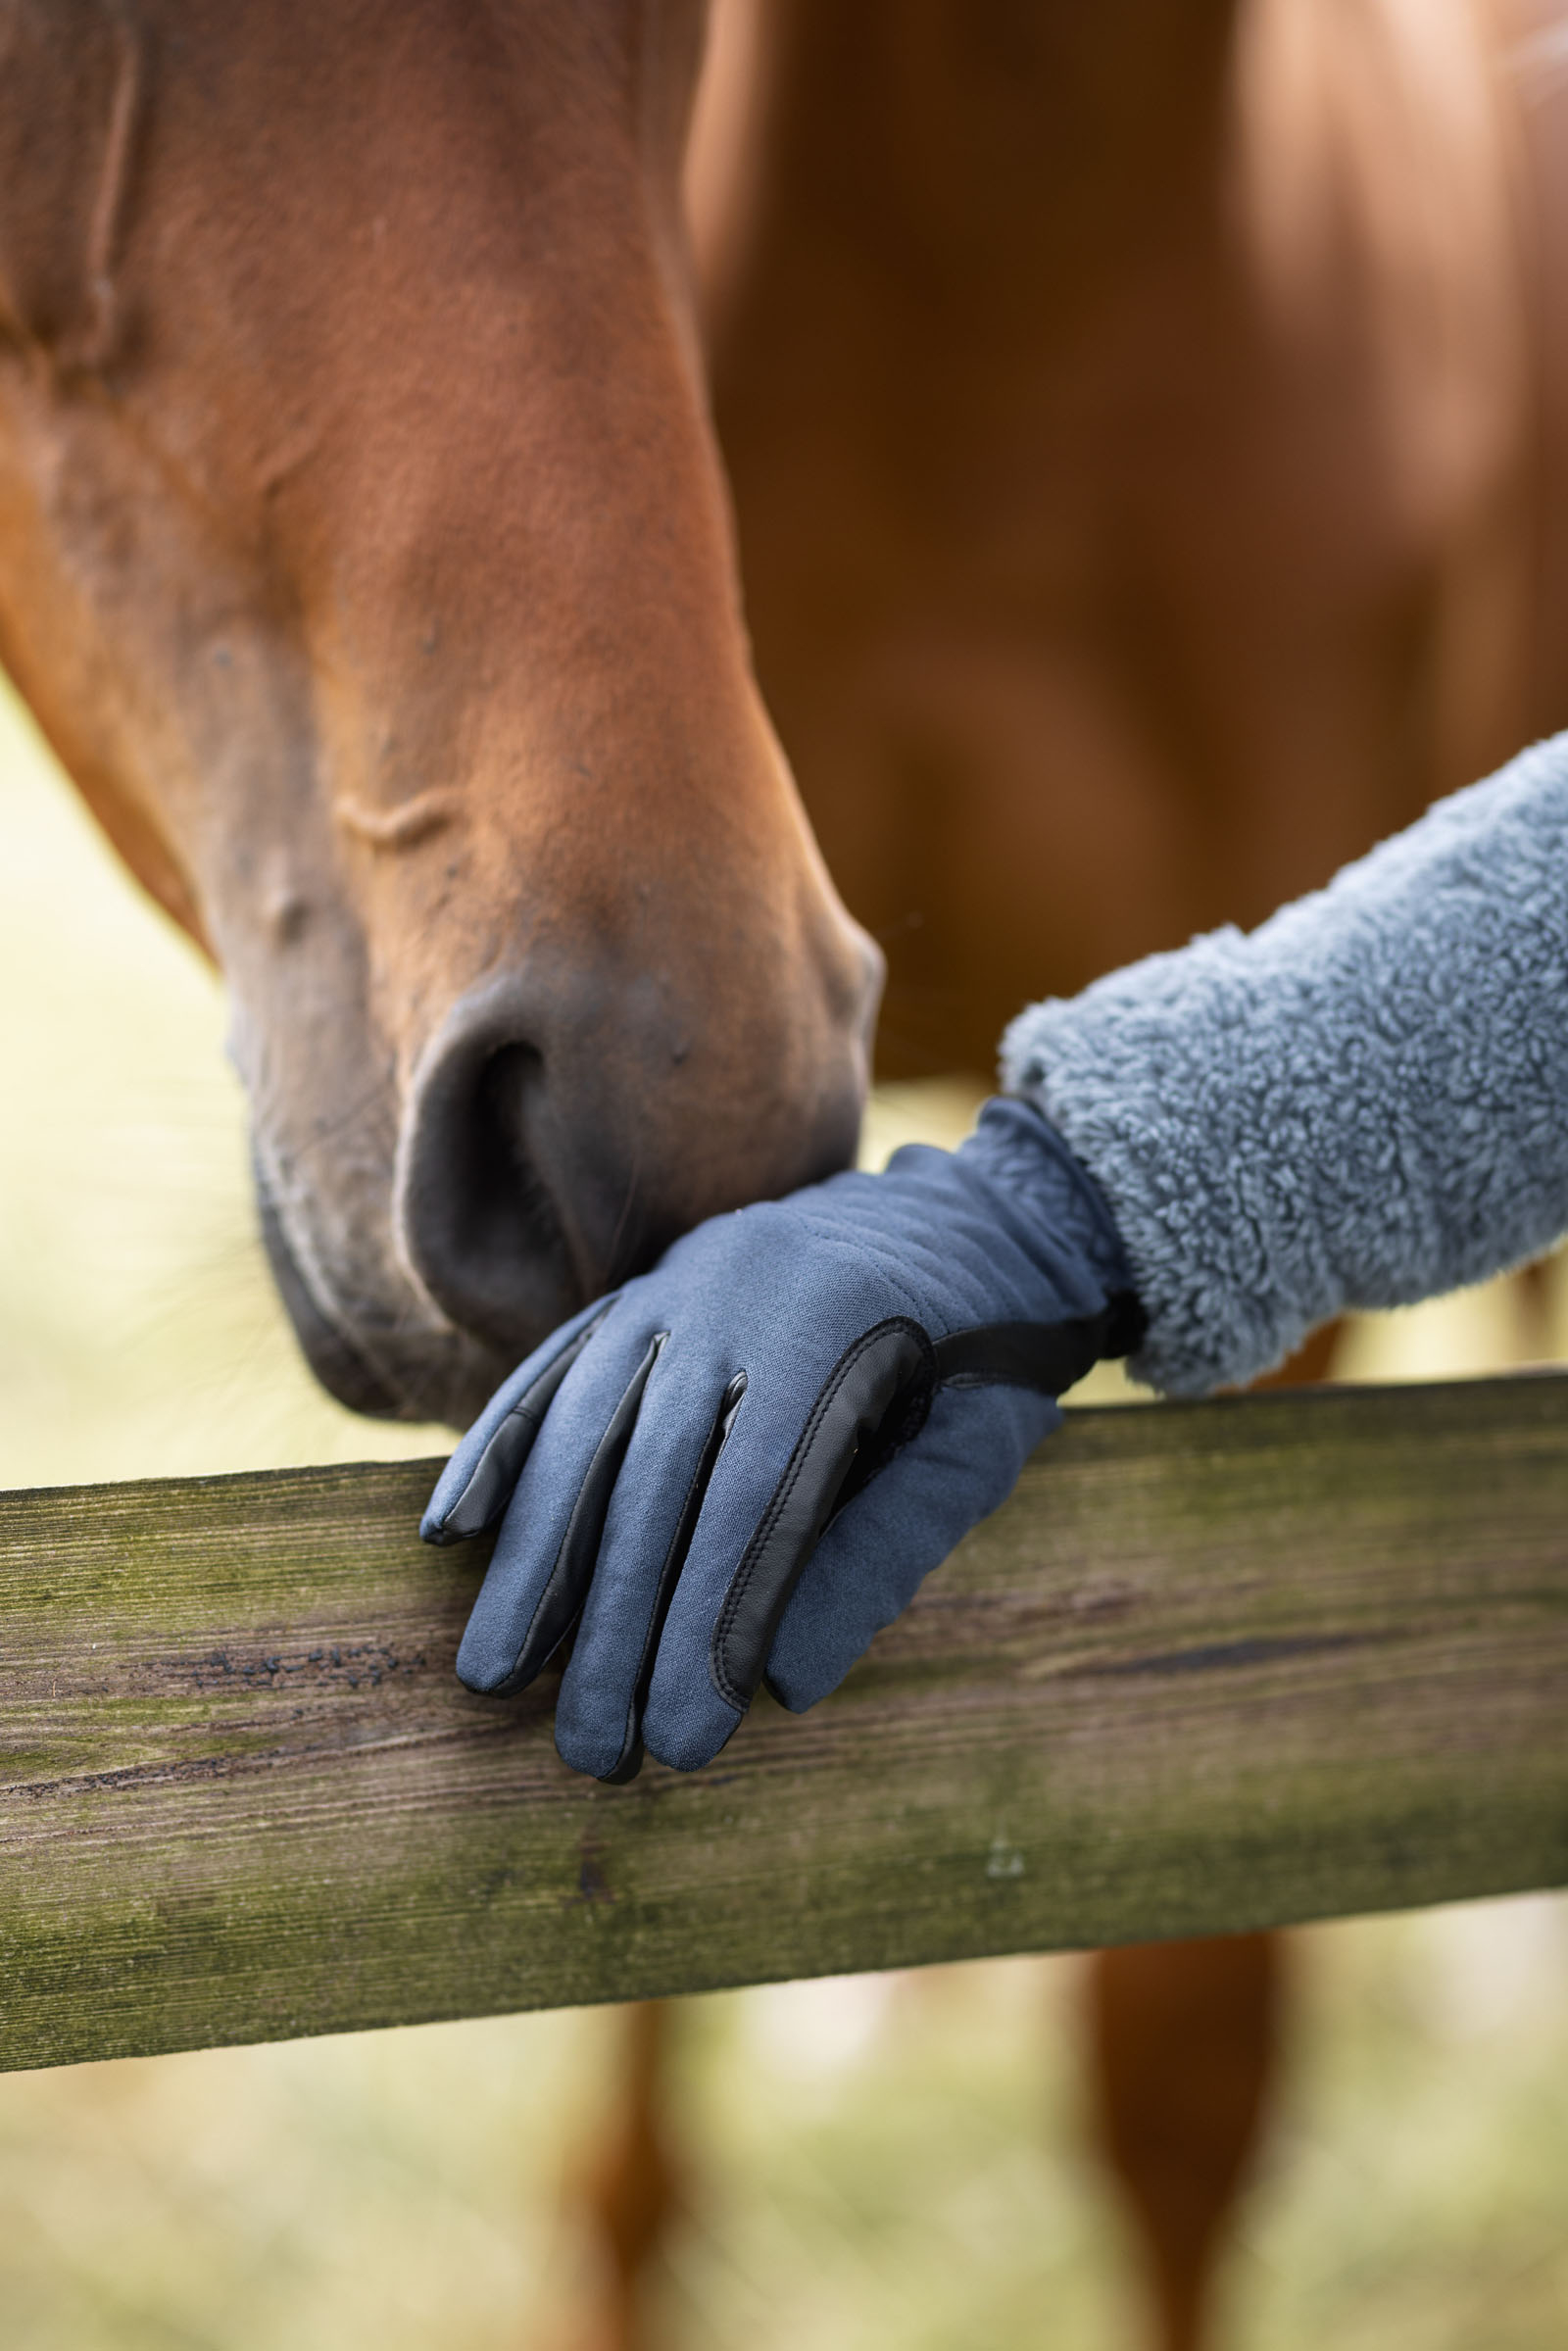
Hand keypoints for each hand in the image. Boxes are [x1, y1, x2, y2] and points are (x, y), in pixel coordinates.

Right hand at [421, 1098, 1141, 1778]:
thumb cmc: (990, 1358)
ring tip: (494, 1678)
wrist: (974, 1213)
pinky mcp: (644, 1290)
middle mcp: (737, 1288)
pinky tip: (454, 1535)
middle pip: (651, 1475)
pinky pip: (557, 1369)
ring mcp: (679, 1280)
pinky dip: (501, 1449)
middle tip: (589, 1754)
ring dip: (534, 1558)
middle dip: (609, 1624)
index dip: (709, 1625)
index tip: (681, 1743)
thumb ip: (885, 1555)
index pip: (754, 1500)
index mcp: (836, 1324)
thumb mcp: (977, 1453)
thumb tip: (783, 1686)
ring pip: (583, 1425)